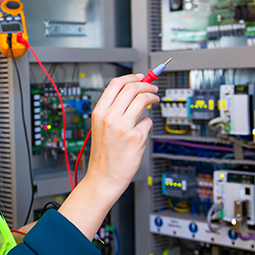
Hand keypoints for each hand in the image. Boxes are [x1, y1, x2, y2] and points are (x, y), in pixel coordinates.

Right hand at [84, 74, 158, 197]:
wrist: (104, 177)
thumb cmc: (103, 154)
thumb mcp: (100, 126)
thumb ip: (113, 109)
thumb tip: (132, 92)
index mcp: (99, 112)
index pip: (116, 84)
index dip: (132, 77)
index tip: (141, 76)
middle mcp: (110, 118)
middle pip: (132, 88)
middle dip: (146, 84)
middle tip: (153, 87)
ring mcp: (123, 127)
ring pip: (143, 100)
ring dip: (152, 97)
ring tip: (154, 100)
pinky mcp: (136, 138)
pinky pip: (148, 122)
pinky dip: (148, 124)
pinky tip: (143, 130)